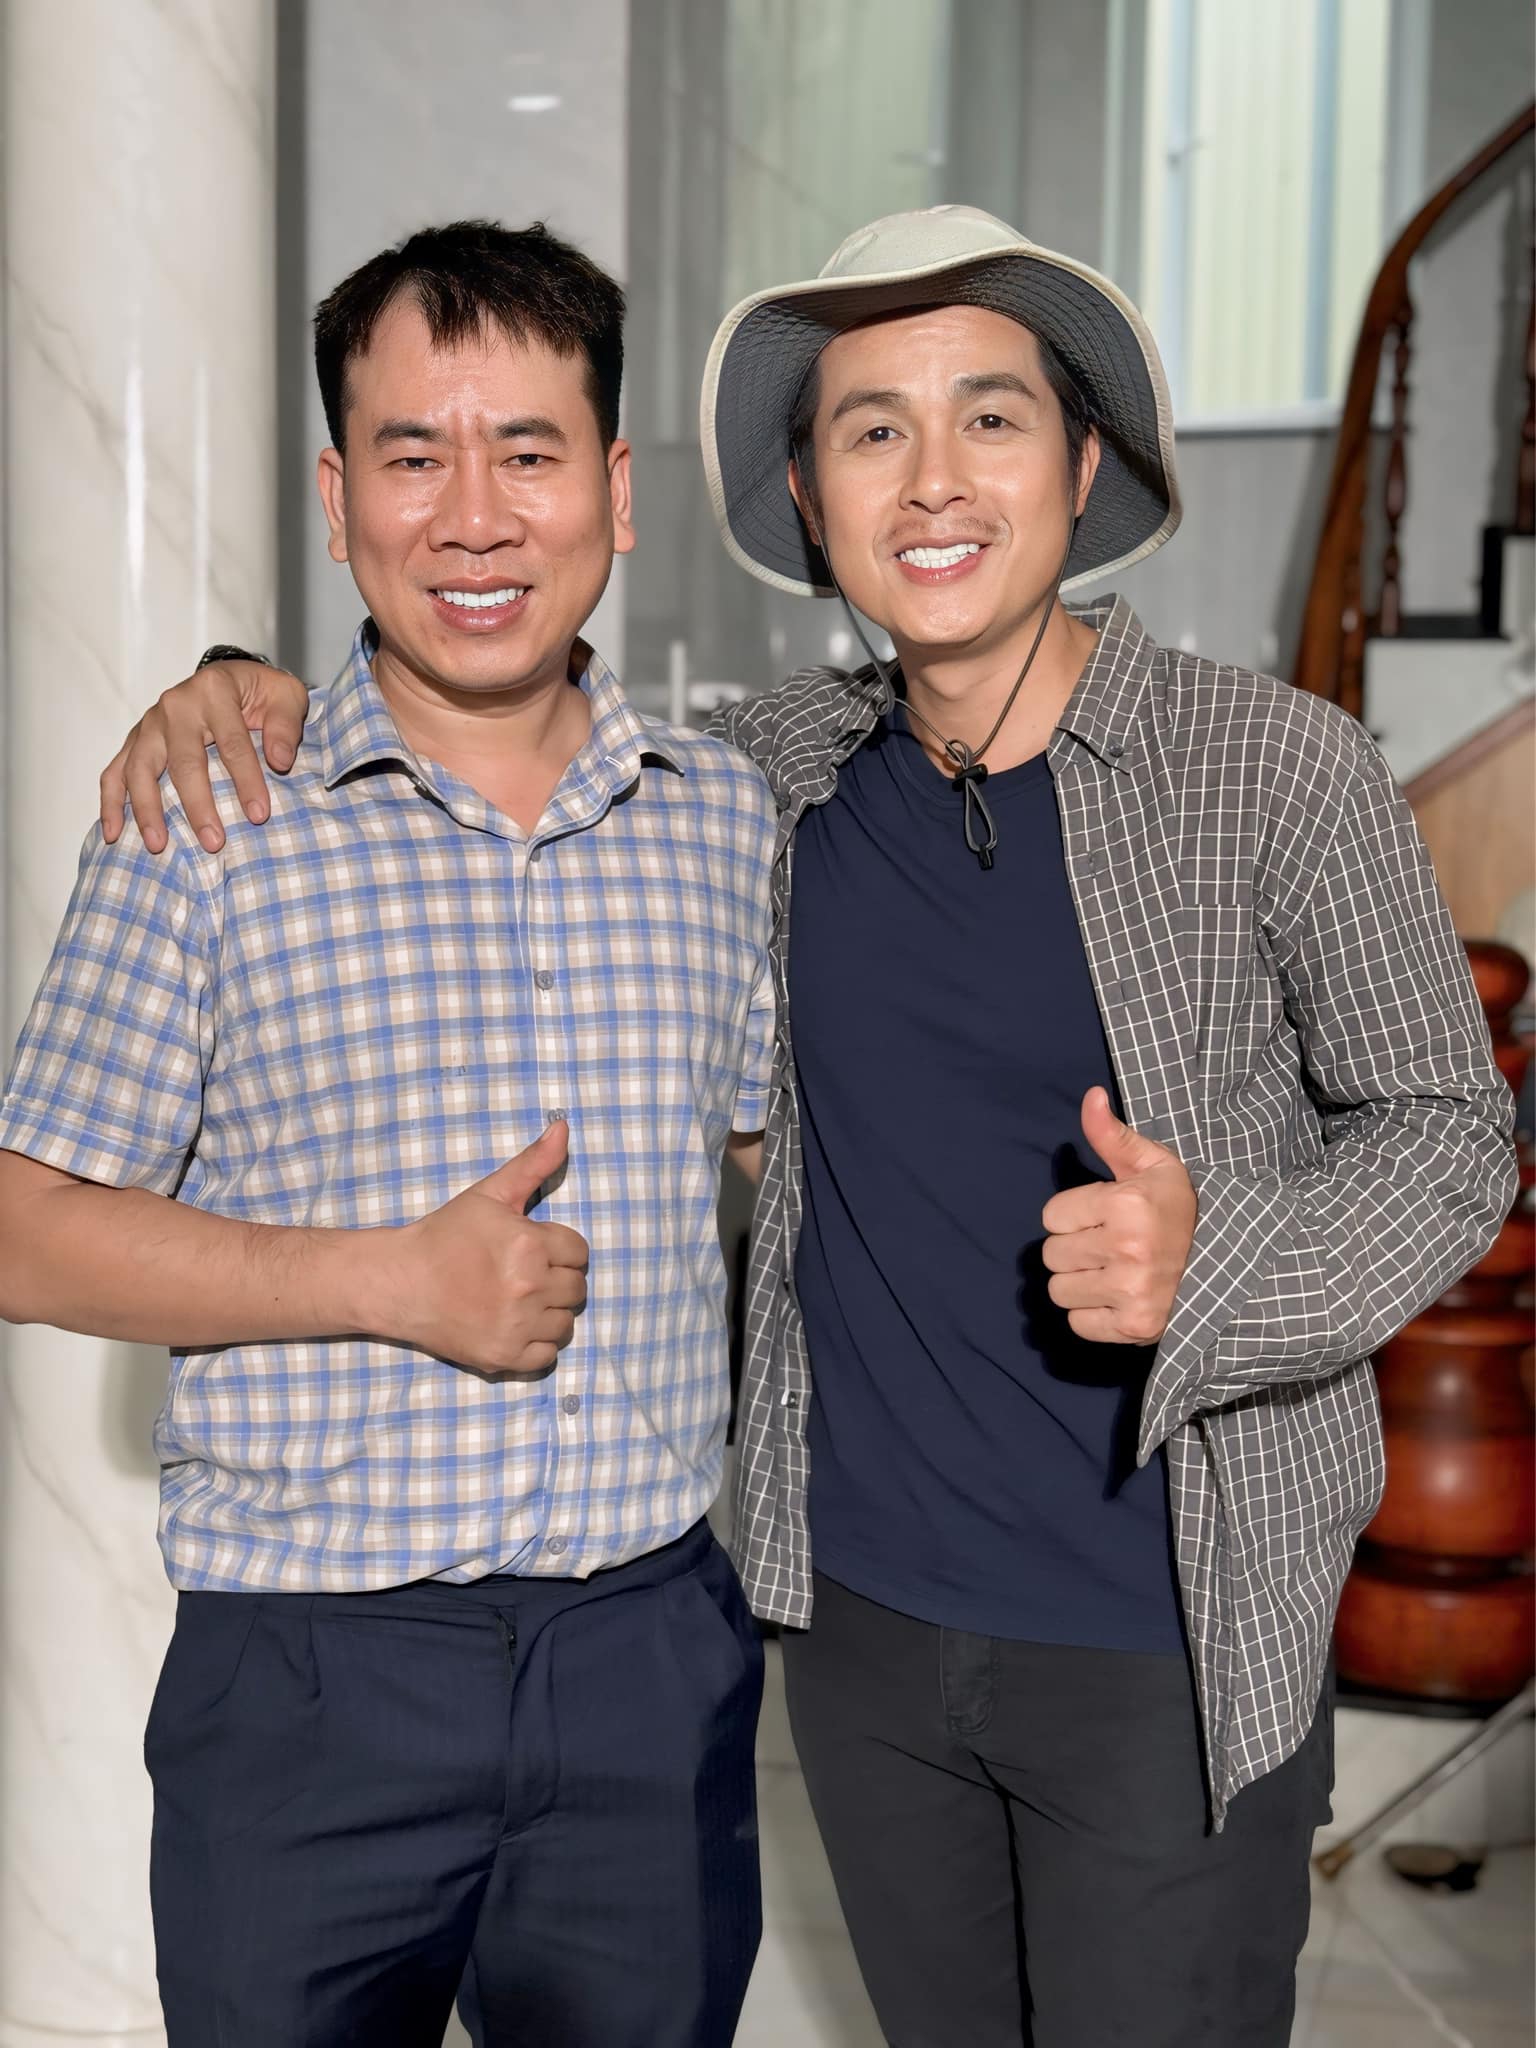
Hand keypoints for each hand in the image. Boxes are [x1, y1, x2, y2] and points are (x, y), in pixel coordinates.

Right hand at [100, 659, 310, 854]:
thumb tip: (280, 761)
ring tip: (159, 845)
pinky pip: (115, 771)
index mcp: (214, 690)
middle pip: (183, 761)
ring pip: (140, 768)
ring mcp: (150, 723)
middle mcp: (177, 704)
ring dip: (147, 809)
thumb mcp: (288, 697)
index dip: (246, 780)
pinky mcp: (135, 740)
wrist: (230, 678)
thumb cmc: (261, 693)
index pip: (232, 742)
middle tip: (213, 843)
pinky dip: (112, 803)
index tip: (259, 815)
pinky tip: (113, 833)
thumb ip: (286, 727)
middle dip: (197, 805)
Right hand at [385, 1122, 589, 1377]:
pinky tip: (512, 1325)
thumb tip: (564, 1127)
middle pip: (576, 1289)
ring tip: (516, 1300)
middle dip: (555, 1279)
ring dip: (548, 1313)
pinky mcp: (504, 1357)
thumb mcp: (489, 1193)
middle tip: (520, 1275)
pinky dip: (535, 1344)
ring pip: (565, 1323)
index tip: (531, 1250)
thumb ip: (533, 1163)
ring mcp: (517, 1326)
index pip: (579, 1252)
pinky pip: (548, 1356)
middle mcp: (529, 1287)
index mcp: (531, 1245)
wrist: (399, 1282)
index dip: (557, 1249)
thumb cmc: (445, 1235)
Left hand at [1040, 1088, 1196, 1344]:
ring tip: (1112, 1272)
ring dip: (1079, 1283)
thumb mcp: (1152, 1165)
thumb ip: (1112, 1135)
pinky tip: (1118, 1298)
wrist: (1228, 1261)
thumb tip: (1090, 1096)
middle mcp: (1126, 1249)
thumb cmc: (1179, 1209)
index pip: (1051, 1216)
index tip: (1104, 1216)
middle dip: (1074, 1247)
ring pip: (1059, 1290)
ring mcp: (1131, 1292)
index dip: (1074, 1214)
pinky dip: (1092, 1315)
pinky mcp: (1134, 1327)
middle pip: (1052, 1254)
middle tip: (1108, 1246)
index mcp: (1126, 1204)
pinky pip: (1077, 1323)